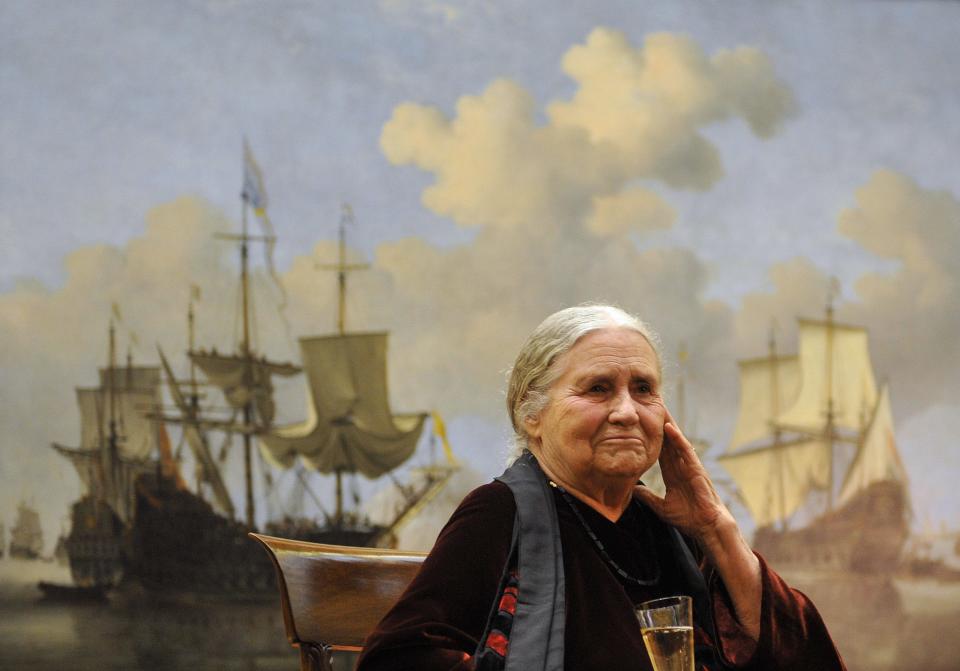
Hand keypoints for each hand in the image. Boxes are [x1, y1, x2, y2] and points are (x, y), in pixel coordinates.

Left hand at [633, 409, 733, 542]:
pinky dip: (678, 439)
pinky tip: (670, 428)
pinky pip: (686, 451)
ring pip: (676, 441)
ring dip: (668, 425)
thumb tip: (632, 490)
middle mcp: (681, 466)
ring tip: (659, 408)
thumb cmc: (689, 518)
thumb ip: (648, 497)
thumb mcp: (661, 507)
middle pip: (668, 441)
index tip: (641, 424)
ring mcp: (689, 466)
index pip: (660, 451)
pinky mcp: (696, 469)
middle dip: (660, 425)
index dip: (651, 438)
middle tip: (649, 407)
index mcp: (673, 474)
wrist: (706, 527)